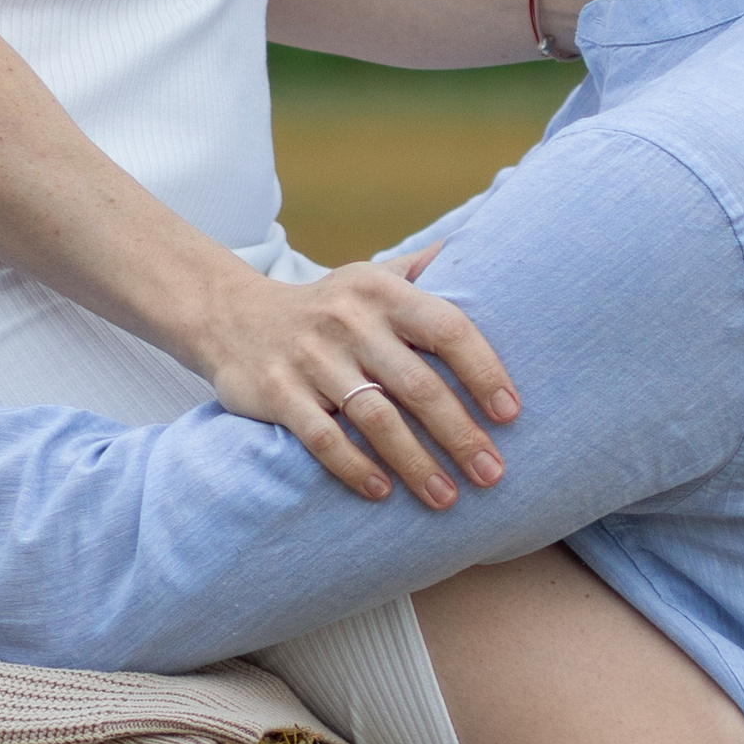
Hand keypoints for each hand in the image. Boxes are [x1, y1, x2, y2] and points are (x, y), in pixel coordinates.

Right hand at [191, 251, 517, 506]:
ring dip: (415, 463)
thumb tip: (482, 246)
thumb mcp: (369, 276)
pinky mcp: (277, 391)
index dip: (484, 371)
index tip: (511, 414)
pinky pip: (322, 438)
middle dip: (459, 434)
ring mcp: (310, 358)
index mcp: (382, 292)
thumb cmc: (325, 307)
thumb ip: (420, 270)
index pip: (447, 328)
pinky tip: (382, 492)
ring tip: (446, 497)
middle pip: (417, 385)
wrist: (231, 316)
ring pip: (374, 418)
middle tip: (492, 473)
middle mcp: (349, 321)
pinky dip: (354, 467)